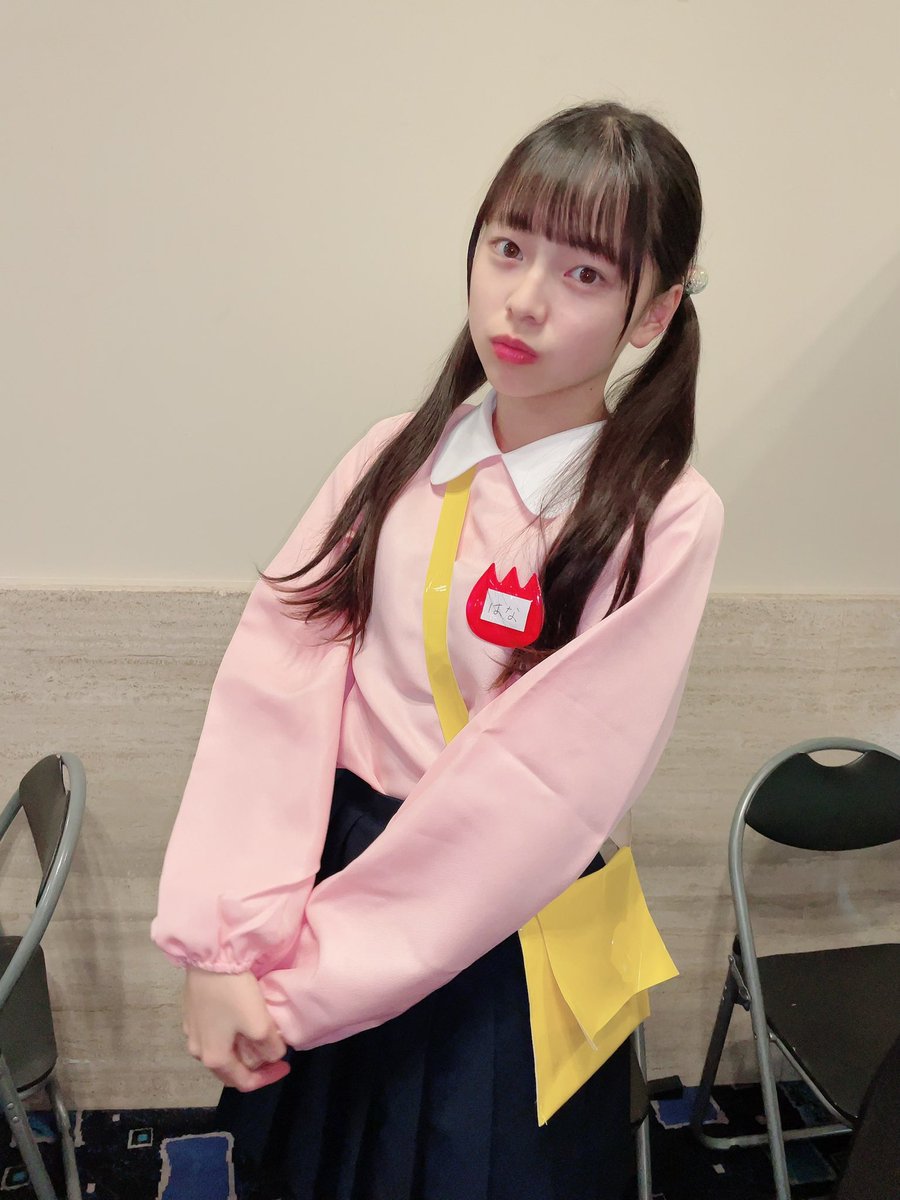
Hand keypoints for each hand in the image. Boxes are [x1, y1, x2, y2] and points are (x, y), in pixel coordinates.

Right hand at [182, 967, 290, 1092]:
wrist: (210, 958)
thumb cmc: (234, 994)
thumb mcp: (260, 1025)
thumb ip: (270, 1047)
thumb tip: (273, 1055)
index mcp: (214, 1058)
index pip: (243, 1083)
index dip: (268, 1078)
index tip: (286, 1065)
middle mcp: (198, 1050)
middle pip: (228, 1070)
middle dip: (252, 1068)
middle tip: (272, 1056)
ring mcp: (191, 1031)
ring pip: (219, 1051)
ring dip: (240, 1052)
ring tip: (258, 1039)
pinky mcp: (191, 1012)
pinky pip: (212, 1035)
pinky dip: (229, 1037)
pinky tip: (240, 1021)